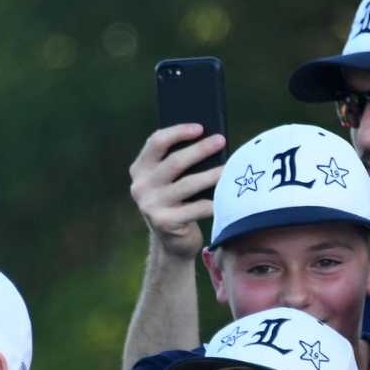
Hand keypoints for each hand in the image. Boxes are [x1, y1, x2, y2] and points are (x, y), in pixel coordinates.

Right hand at [129, 124, 223, 258]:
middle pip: (175, 162)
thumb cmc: (178, 202)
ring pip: (188, 184)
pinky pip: (196, 208)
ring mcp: (151, 205)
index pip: (156, 142)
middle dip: (201, 149)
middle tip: (221, 140)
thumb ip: (178, 163)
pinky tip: (227, 195)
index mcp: (140, 169)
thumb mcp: (170, 181)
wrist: (172, 242)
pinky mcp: (164, 222)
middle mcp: (140, 186)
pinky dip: (214, 201)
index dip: (178, 132)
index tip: (200, 127)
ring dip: (212, 174)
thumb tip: (210, 141)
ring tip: (230, 168)